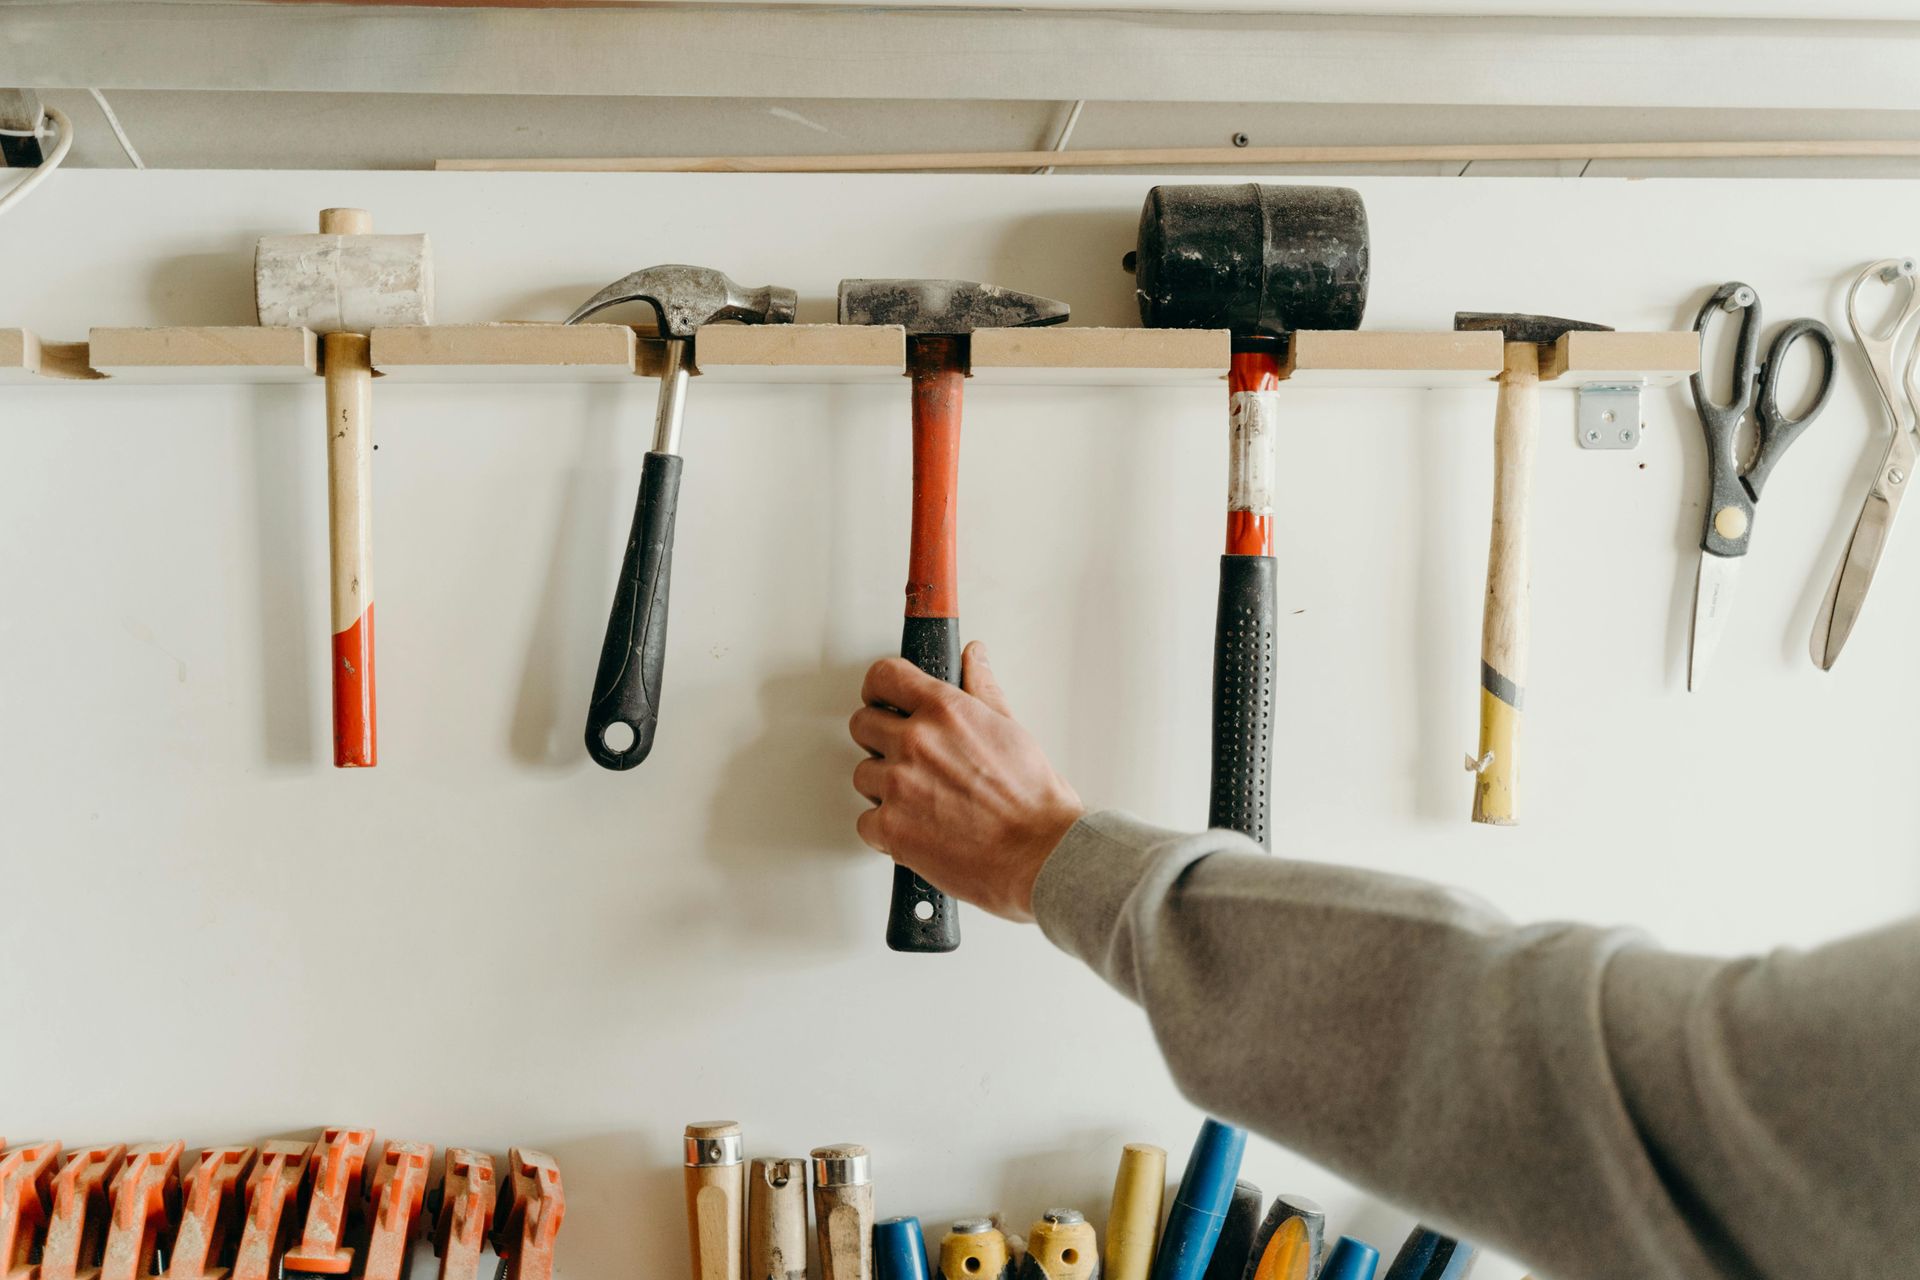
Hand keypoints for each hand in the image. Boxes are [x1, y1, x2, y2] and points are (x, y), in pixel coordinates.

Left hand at [849, 642, 1084, 922]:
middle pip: (862, 724)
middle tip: (906, 758)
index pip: (884, 676)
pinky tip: (916, 828)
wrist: (1041, 855)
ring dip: (883, 787)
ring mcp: (899, 785)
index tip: (882, 700)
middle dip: (880, 740)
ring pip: (863, 775)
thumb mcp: (1011, 729)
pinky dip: (885, 830)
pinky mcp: (891, 828)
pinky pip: (866, 822)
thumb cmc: (1033, 801)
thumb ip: (981, 689)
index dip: (879, 689)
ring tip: (921, 800)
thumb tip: (973, 658)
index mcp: (945, 710)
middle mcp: (916, 742)